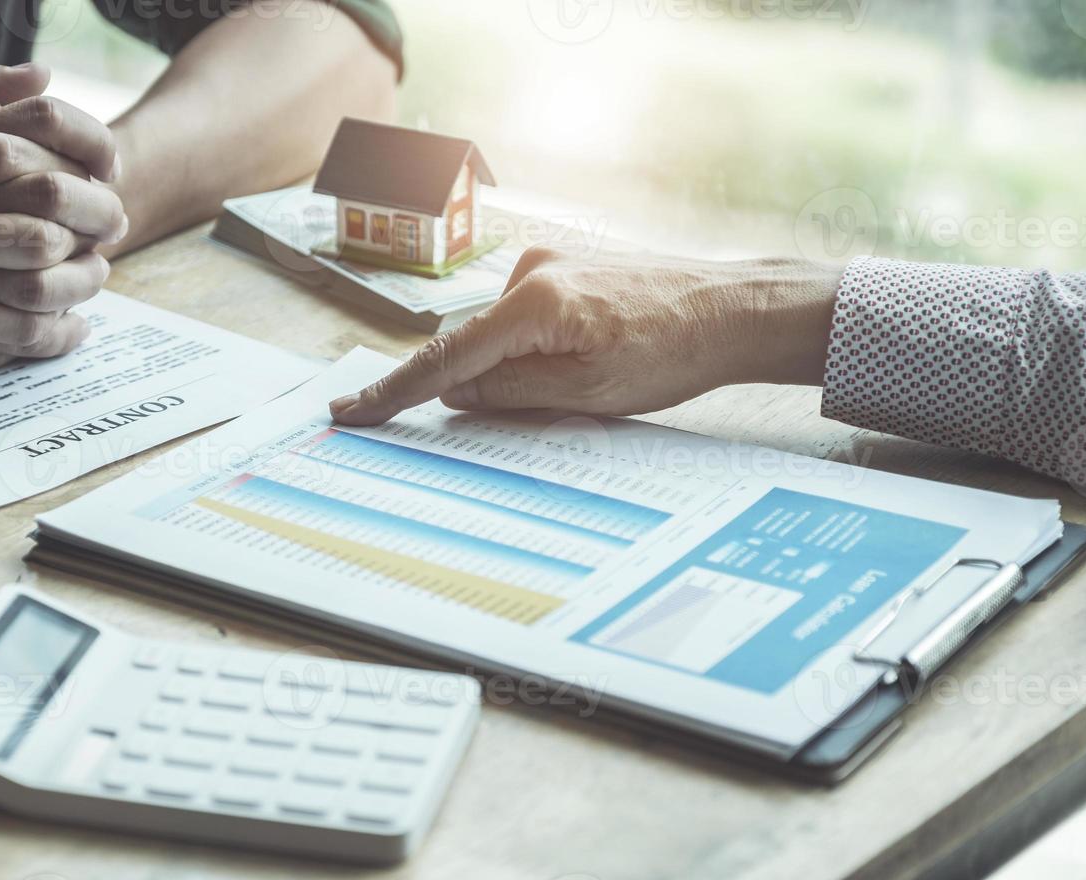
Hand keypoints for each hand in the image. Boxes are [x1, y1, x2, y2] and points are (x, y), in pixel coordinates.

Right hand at [0, 63, 125, 374]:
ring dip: (79, 280)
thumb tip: (43, 75)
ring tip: (97, 276)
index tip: (108, 171)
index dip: (85, 150)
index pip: (35, 134)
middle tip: (114, 226)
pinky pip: (10, 336)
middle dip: (93, 215)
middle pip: (46, 201)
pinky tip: (72, 326)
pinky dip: (50, 336)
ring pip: (35, 276)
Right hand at [329, 248, 842, 424]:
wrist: (734, 308)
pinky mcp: (564, 265)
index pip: (446, 357)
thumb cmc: (673, 352)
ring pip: (502, 333)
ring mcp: (548, 261)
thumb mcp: (586, 393)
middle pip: (473, 344)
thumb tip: (454, 392)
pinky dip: (534, 347)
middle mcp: (531, 268)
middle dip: (484, 386)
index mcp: (534, 301)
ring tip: (597, 377)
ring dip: (520, 367)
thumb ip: (509, 392)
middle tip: (551, 402)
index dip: (395, 392)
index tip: (351, 413)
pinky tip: (589, 359)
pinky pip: (525, 317)